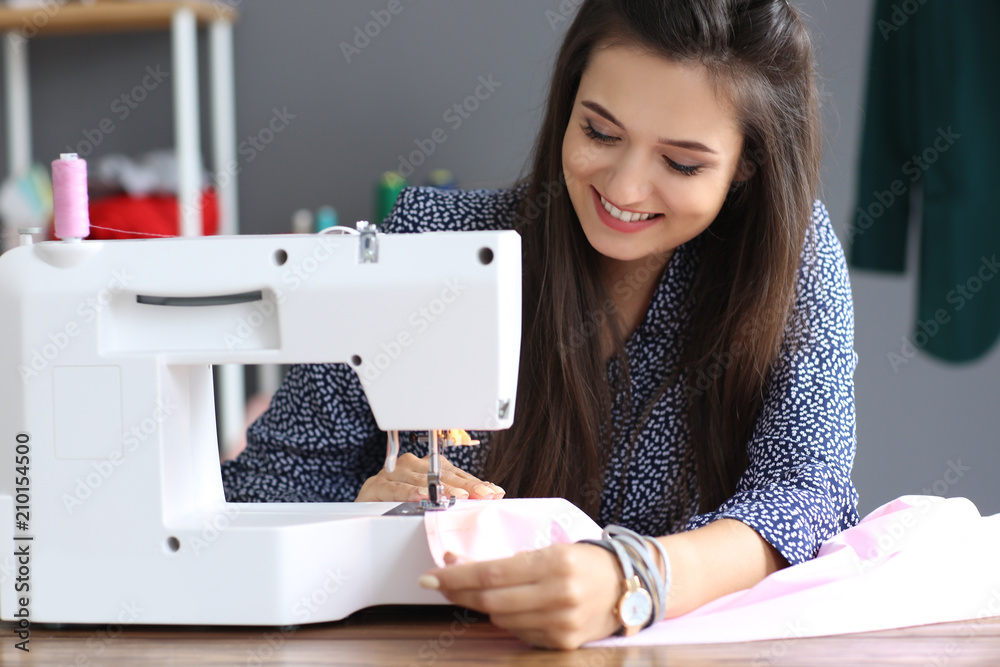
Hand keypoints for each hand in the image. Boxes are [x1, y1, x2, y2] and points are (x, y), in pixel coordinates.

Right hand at [354, 452, 503, 501]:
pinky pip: (395, 488)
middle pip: (441, 473)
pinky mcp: (376, 486)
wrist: (363, 511)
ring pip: (420, 479)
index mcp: (425, 466)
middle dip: (464, 485)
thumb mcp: (432, 499)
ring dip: (439, 488)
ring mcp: (393, 474)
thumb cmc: (399, 504)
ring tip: (456, 496)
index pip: (455, 473)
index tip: (492, 492)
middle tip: (482, 495)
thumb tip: (490, 495)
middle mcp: (410, 466)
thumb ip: (457, 496)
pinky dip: (409, 492)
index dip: (474, 483)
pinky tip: (422, 497)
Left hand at [418, 543, 623, 649]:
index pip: (492, 571)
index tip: (430, 577)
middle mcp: (559, 594)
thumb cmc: (586, 563)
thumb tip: (458, 563)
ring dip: (483, 605)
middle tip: (439, 584)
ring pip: (501, 619)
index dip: (456, 576)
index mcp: (555, 562)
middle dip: (458, 592)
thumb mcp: (550, 550)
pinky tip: (510, 607)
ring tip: (481, 591)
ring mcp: (561, 622)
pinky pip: (519, 633)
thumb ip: (507, 560)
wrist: (629, 587)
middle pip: (490, 599)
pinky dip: (507, 620)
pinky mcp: (562, 643)